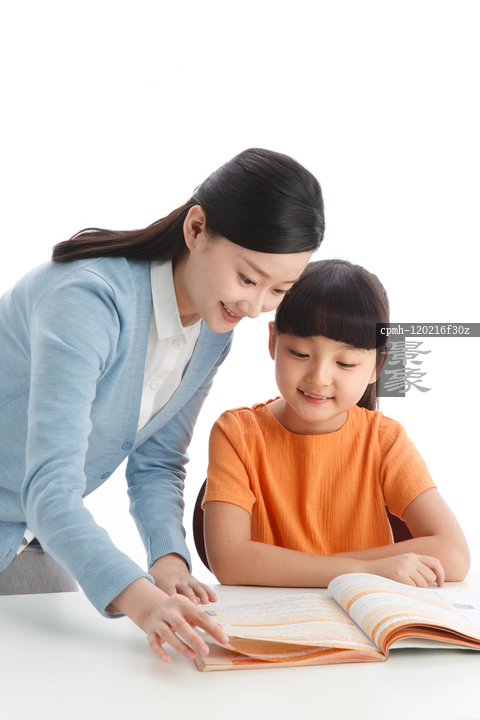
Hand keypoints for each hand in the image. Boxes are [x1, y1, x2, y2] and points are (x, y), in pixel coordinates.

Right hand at [112, 578, 228, 662]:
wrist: (152, 607)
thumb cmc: (177, 611)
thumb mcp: (190, 610)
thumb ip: (204, 619)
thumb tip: (220, 629)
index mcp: (183, 603)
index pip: (200, 616)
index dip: (212, 628)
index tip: (224, 639)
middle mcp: (169, 611)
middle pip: (181, 624)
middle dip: (194, 638)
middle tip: (205, 651)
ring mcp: (159, 621)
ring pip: (167, 634)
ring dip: (180, 646)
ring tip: (192, 655)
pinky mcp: (150, 632)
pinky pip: (153, 642)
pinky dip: (160, 651)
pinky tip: (167, 659)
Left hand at [149, 553, 216, 603]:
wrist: (168, 563)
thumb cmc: (158, 577)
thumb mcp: (151, 581)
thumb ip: (149, 592)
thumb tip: (141, 605)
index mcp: (167, 582)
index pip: (169, 591)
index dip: (173, 599)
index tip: (176, 609)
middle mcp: (179, 581)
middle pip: (185, 590)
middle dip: (190, 597)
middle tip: (194, 605)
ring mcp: (188, 580)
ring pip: (195, 587)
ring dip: (201, 594)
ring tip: (206, 602)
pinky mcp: (194, 581)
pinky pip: (203, 585)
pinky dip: (208, 592)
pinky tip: (214, 599)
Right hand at [366, 553, 444, 587]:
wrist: (365, 570)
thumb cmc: (384, 572)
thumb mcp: (401, 564)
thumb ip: (415, 568)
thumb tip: (433, 582)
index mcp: (411, 555)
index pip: (435, 562)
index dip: (441, 574)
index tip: (440, 584)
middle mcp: (410, 559)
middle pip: (430, 577)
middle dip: (424, 584)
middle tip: (412, 585)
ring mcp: (405, 566)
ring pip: (423, 584)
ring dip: (415, 589)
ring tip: (402, 585)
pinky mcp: (400, 575)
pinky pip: (414, 589)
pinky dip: (409, 592)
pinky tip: (399, 587)